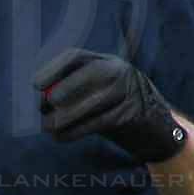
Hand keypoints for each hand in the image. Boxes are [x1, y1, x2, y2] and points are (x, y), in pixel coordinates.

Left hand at [34, 48, 186, 163]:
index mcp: (107, 62)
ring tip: (48, 127)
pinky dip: (76, 131)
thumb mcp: (97, 94)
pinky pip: (100, 121)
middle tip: (43, 108)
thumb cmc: (116, 112)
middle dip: (62, 90)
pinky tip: (62, 137)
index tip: (36, 85)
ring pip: (94, 101)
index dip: (54, 68)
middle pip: (89, 74)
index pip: (77, 57)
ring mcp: (129, 92)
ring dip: (65, 117)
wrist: (157, 131)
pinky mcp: (132, 114)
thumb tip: (42, 99)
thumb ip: (74, 93)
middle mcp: (120, 71)